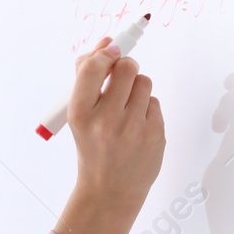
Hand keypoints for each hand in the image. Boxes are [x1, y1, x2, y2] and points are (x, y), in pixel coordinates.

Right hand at [54, 37, 165, 233]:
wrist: (109, 191)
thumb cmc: (93, 149)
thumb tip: (107, 42)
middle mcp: (107, 121)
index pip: (94, 67)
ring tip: (127, 107)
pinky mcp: (155, 135)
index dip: (105, 53)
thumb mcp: (78, 117)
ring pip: (144, 82)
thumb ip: (87, 78)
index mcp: (81, 115)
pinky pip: (154, 102)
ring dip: (136, 88)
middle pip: (127, 67)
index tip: (110, 51)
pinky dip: (146, 109)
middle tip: (121, 76)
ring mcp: (134, 129)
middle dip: (125, 66)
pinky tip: (136, 126)